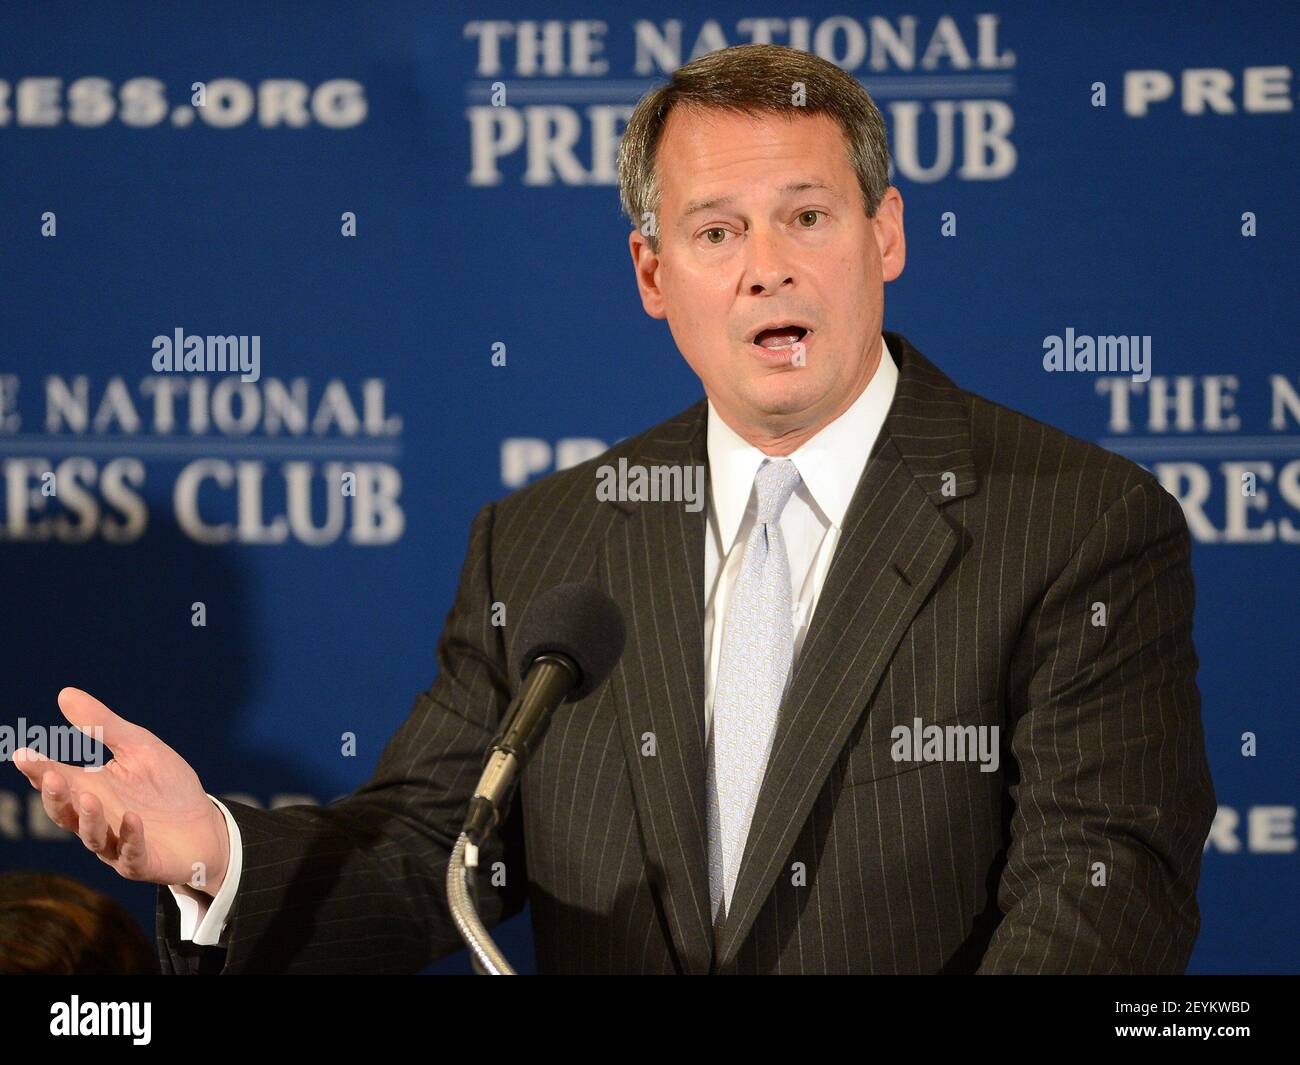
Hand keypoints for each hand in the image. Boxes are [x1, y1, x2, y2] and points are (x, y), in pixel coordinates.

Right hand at [11, 687, 229, 895]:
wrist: (205, 825)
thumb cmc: (166, 787)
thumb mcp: (138, 748)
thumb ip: (103, 725)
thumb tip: (64, 693)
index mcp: (92, 790)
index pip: (59, 780)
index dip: (40, 770)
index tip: (24, 754)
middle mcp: (99, 820)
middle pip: (66, 812)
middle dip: (57, 796)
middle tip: (50, 776)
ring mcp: (118, 844)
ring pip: (94, 837)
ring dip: (89, 819)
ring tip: (88, 797)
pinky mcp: (144, 862)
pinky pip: (132, 855)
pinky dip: (131, 838)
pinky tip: (133, 819)